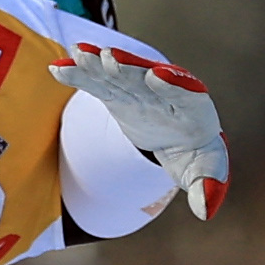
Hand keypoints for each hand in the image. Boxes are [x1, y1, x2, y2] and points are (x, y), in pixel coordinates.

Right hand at [55, 44, 231, 220]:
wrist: (183, 137)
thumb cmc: (197, 155)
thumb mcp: (204, 171)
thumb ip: (207, 187)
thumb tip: (205, 210)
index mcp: (193, 110)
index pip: (186, 93)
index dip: (174, 84)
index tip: (156, 76)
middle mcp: (166, 93)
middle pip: (146, 77)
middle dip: (129, 68)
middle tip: (111, 58)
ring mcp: (139, 91)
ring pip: (118, 74)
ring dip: (99, 63)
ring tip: (79, 53)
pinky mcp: (118, 95)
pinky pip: (97, 84)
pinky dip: (80, 75)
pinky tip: (58, 69)